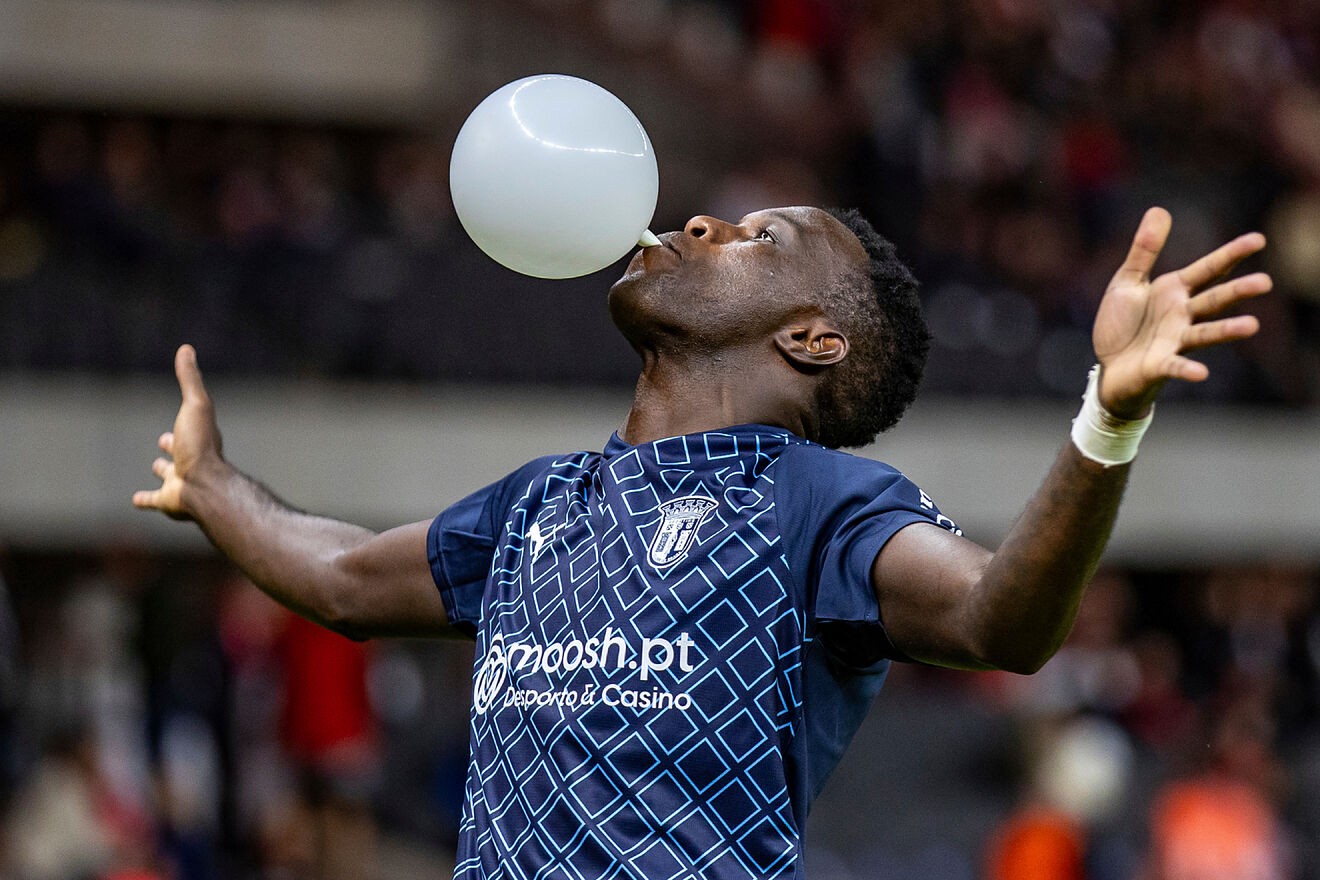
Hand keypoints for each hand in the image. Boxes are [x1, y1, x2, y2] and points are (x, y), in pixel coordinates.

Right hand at [132, 345, 224, 519]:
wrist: (203, 485)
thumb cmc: (200, 444)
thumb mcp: (195, 404)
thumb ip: (190, 379)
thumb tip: (186, 348)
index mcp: (200, 438)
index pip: (192, 426)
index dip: (187, 419)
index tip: (185, 411)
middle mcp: (192, 459)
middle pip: (181, 451)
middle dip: (173, 445)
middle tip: (165, 441)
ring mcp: (181, 481)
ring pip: (170, 475)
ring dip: (163, 471)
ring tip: (157, 467)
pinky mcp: (169, 500)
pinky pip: (155, 499)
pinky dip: (146, 499)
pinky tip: (136, 500)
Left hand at [1092, 207, 1271, 418]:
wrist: (1109, 366)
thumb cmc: (1122, 323)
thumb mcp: (1127, 281)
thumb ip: (1144, 250)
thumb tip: (1159, 209)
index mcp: (1175, 291)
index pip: (1208, 269)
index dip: (1231, 254)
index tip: (1259, 239)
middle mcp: (1181, 315)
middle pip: (1213, 301)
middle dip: (1237, 292)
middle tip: (1265, 283)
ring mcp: (1173, 341)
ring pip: (1204, 333)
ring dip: (1226, 330)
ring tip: (1252, 325)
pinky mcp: (1159, 365)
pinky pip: (1175, 366)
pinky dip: (1187, 369)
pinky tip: (1202, 373)